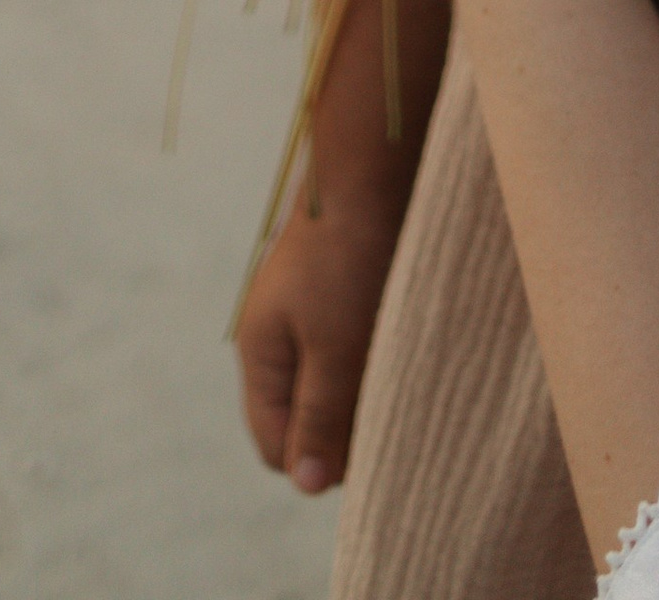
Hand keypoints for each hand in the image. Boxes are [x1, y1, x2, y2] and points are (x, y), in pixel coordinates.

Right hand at [235, 181, 405, 496]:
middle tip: (385, 409)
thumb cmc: (348, 260)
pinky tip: (399, 350)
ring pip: (333, 388)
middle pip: (305, 420)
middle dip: (342, 428)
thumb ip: (318, 416)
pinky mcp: (340, 298)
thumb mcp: (332, 347)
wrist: (373, 172)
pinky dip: (373, 362)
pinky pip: (352, 355)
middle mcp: (278, 340)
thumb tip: (306, 486)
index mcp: (259, 354)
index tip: (364, 447)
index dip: (317, 460)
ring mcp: (308, 318)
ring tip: (396, 375)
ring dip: (362, 394)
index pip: (276, 446)